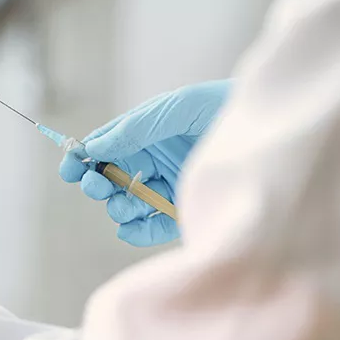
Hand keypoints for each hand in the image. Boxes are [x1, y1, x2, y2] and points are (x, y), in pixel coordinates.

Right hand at [60, 79, 230, 246]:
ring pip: (128, 205)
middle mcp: (153, 163)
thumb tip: (95, 147)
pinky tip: (130, 228)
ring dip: (118, 207)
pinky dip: (136, 232)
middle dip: (97, 184)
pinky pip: (151, 228)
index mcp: (144, 135)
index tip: (68, 168)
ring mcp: (167, 189)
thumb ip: (135, 128)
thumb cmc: (223, 107)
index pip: (105, 148)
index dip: (82, 158)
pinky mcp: (184, 213)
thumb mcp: (176, 108)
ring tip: (123, 205)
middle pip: (111, 180)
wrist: (271, 130)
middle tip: (96, 186)